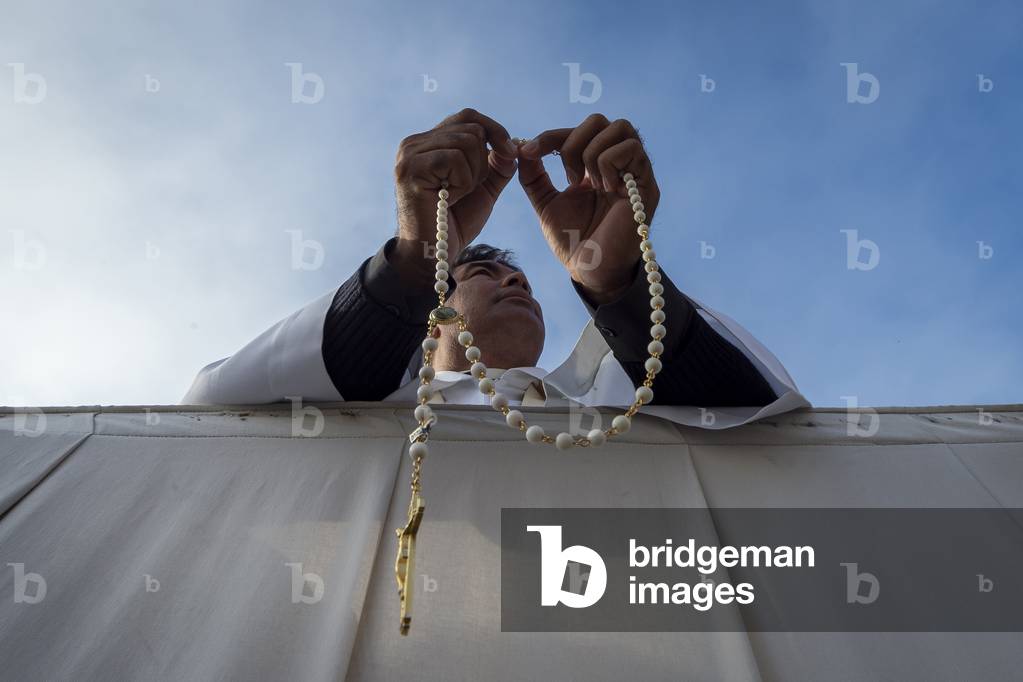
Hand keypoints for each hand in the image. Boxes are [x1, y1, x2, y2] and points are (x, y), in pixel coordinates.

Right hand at [392, 108, 517, 284]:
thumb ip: (497, 165)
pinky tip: (449, 199)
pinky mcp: (410, 167)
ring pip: (466, 142)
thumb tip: (513, 146)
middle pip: (471, 128)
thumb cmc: (455, 223)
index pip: (467, 117)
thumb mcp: (483, 188)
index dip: (494, 130)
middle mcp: (414, 143)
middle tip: (468, 189)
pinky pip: (455, 159)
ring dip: (472, 175)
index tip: (510, 152)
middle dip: (483, 161)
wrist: (434, 255)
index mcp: (429, 143)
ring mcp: (409, 154)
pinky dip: (462, 182)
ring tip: (455, 196)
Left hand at [517, 114, 659, 304]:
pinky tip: (603, 189)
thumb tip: (521, 149)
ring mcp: (635, 173)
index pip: (579, 131)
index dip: (552, 135)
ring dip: (592, 151)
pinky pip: (632, 150)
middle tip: (566, 174)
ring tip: (586, 183)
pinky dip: (608, 163)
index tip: (528, 151)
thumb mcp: (546, 203)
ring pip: (621, 128)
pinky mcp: (646, 186)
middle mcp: (618, 165)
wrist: (589, 271)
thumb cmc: (572, 241)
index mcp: (596, 166)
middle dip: (574, 140)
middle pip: (602, 120)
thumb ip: (534, 176)